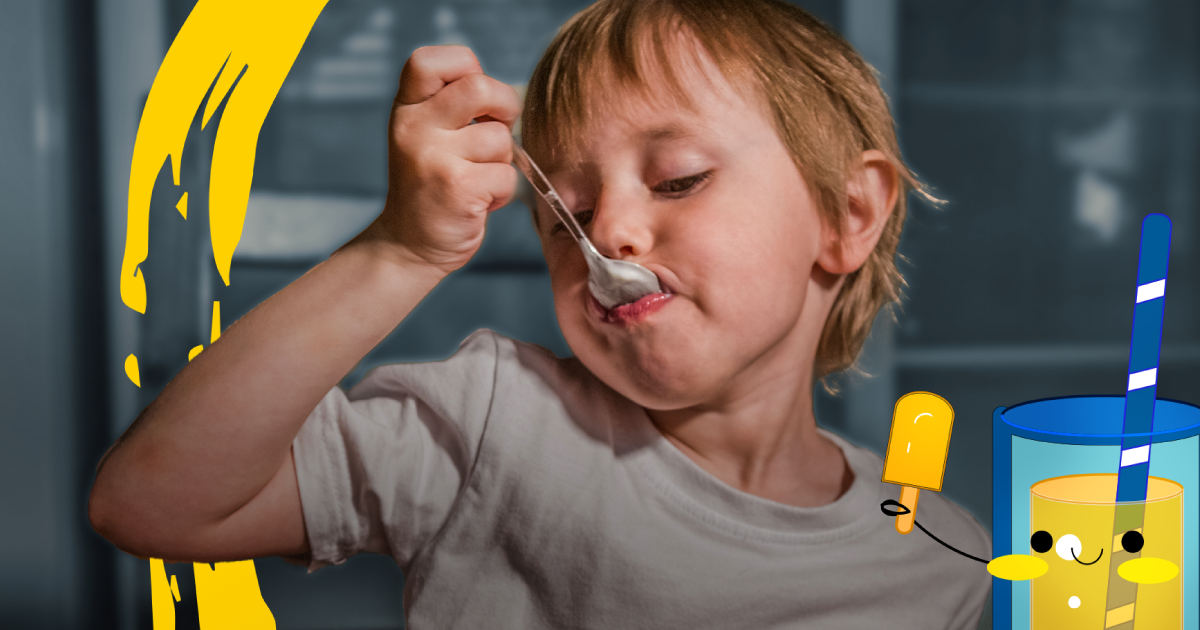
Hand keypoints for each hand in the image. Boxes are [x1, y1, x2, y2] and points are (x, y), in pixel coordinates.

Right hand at [364, 45, 520, 272]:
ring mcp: (433, 157)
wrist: (407, 245)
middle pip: (479, 87)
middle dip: (505, 107)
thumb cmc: (429, 186)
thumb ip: (451, 106)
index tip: (475, 97)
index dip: (466, 67)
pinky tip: (480, 201)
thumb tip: (508, 94)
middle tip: (498, 129)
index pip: (429, 60)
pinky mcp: (457, 188)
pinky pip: (506, 175)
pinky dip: (503, 192)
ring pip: (500, 138)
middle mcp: (414, 127)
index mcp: (406, 109)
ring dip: (502, 161)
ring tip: (479, 178)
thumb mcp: (425, 135)